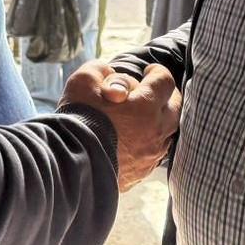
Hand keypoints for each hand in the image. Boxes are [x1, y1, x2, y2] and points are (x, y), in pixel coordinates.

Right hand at [64, 61, 180, 189]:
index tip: (149, 71)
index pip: (164, 80)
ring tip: (145, 116)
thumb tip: (107, 74)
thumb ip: (100, 71)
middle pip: (175, 107)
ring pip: (168, 132)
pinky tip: (136, 140)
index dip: (157, 72)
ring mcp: (151, 155)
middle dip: (165, 95)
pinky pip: (154, 153)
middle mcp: (156, 131)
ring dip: (160, 121)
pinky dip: (150, 142)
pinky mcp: (141, 173)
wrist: (69, 166)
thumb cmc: (78, 120)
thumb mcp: (83, 81)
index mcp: (146, 106)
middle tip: (152, 91)